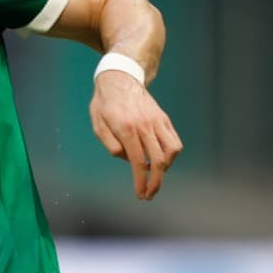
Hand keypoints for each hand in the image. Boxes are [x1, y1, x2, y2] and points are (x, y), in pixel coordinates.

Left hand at [90, 70, 182, 200]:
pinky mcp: (163, 119)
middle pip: (158, 161)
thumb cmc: (105, 104)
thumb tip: (127, 159)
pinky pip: (174, 141)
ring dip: (165, 169)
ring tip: (155, 176)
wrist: (121, 77)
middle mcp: (145, 125)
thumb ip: (111, 145)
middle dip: (155, 182)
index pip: (137, 162)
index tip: (141, 194)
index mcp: (126, 128)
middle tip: (149, 194)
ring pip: (171, 151)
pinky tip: (161, 161)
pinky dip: (171, 155)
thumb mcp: (98, 125)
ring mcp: (157, 121)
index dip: (140, 181)